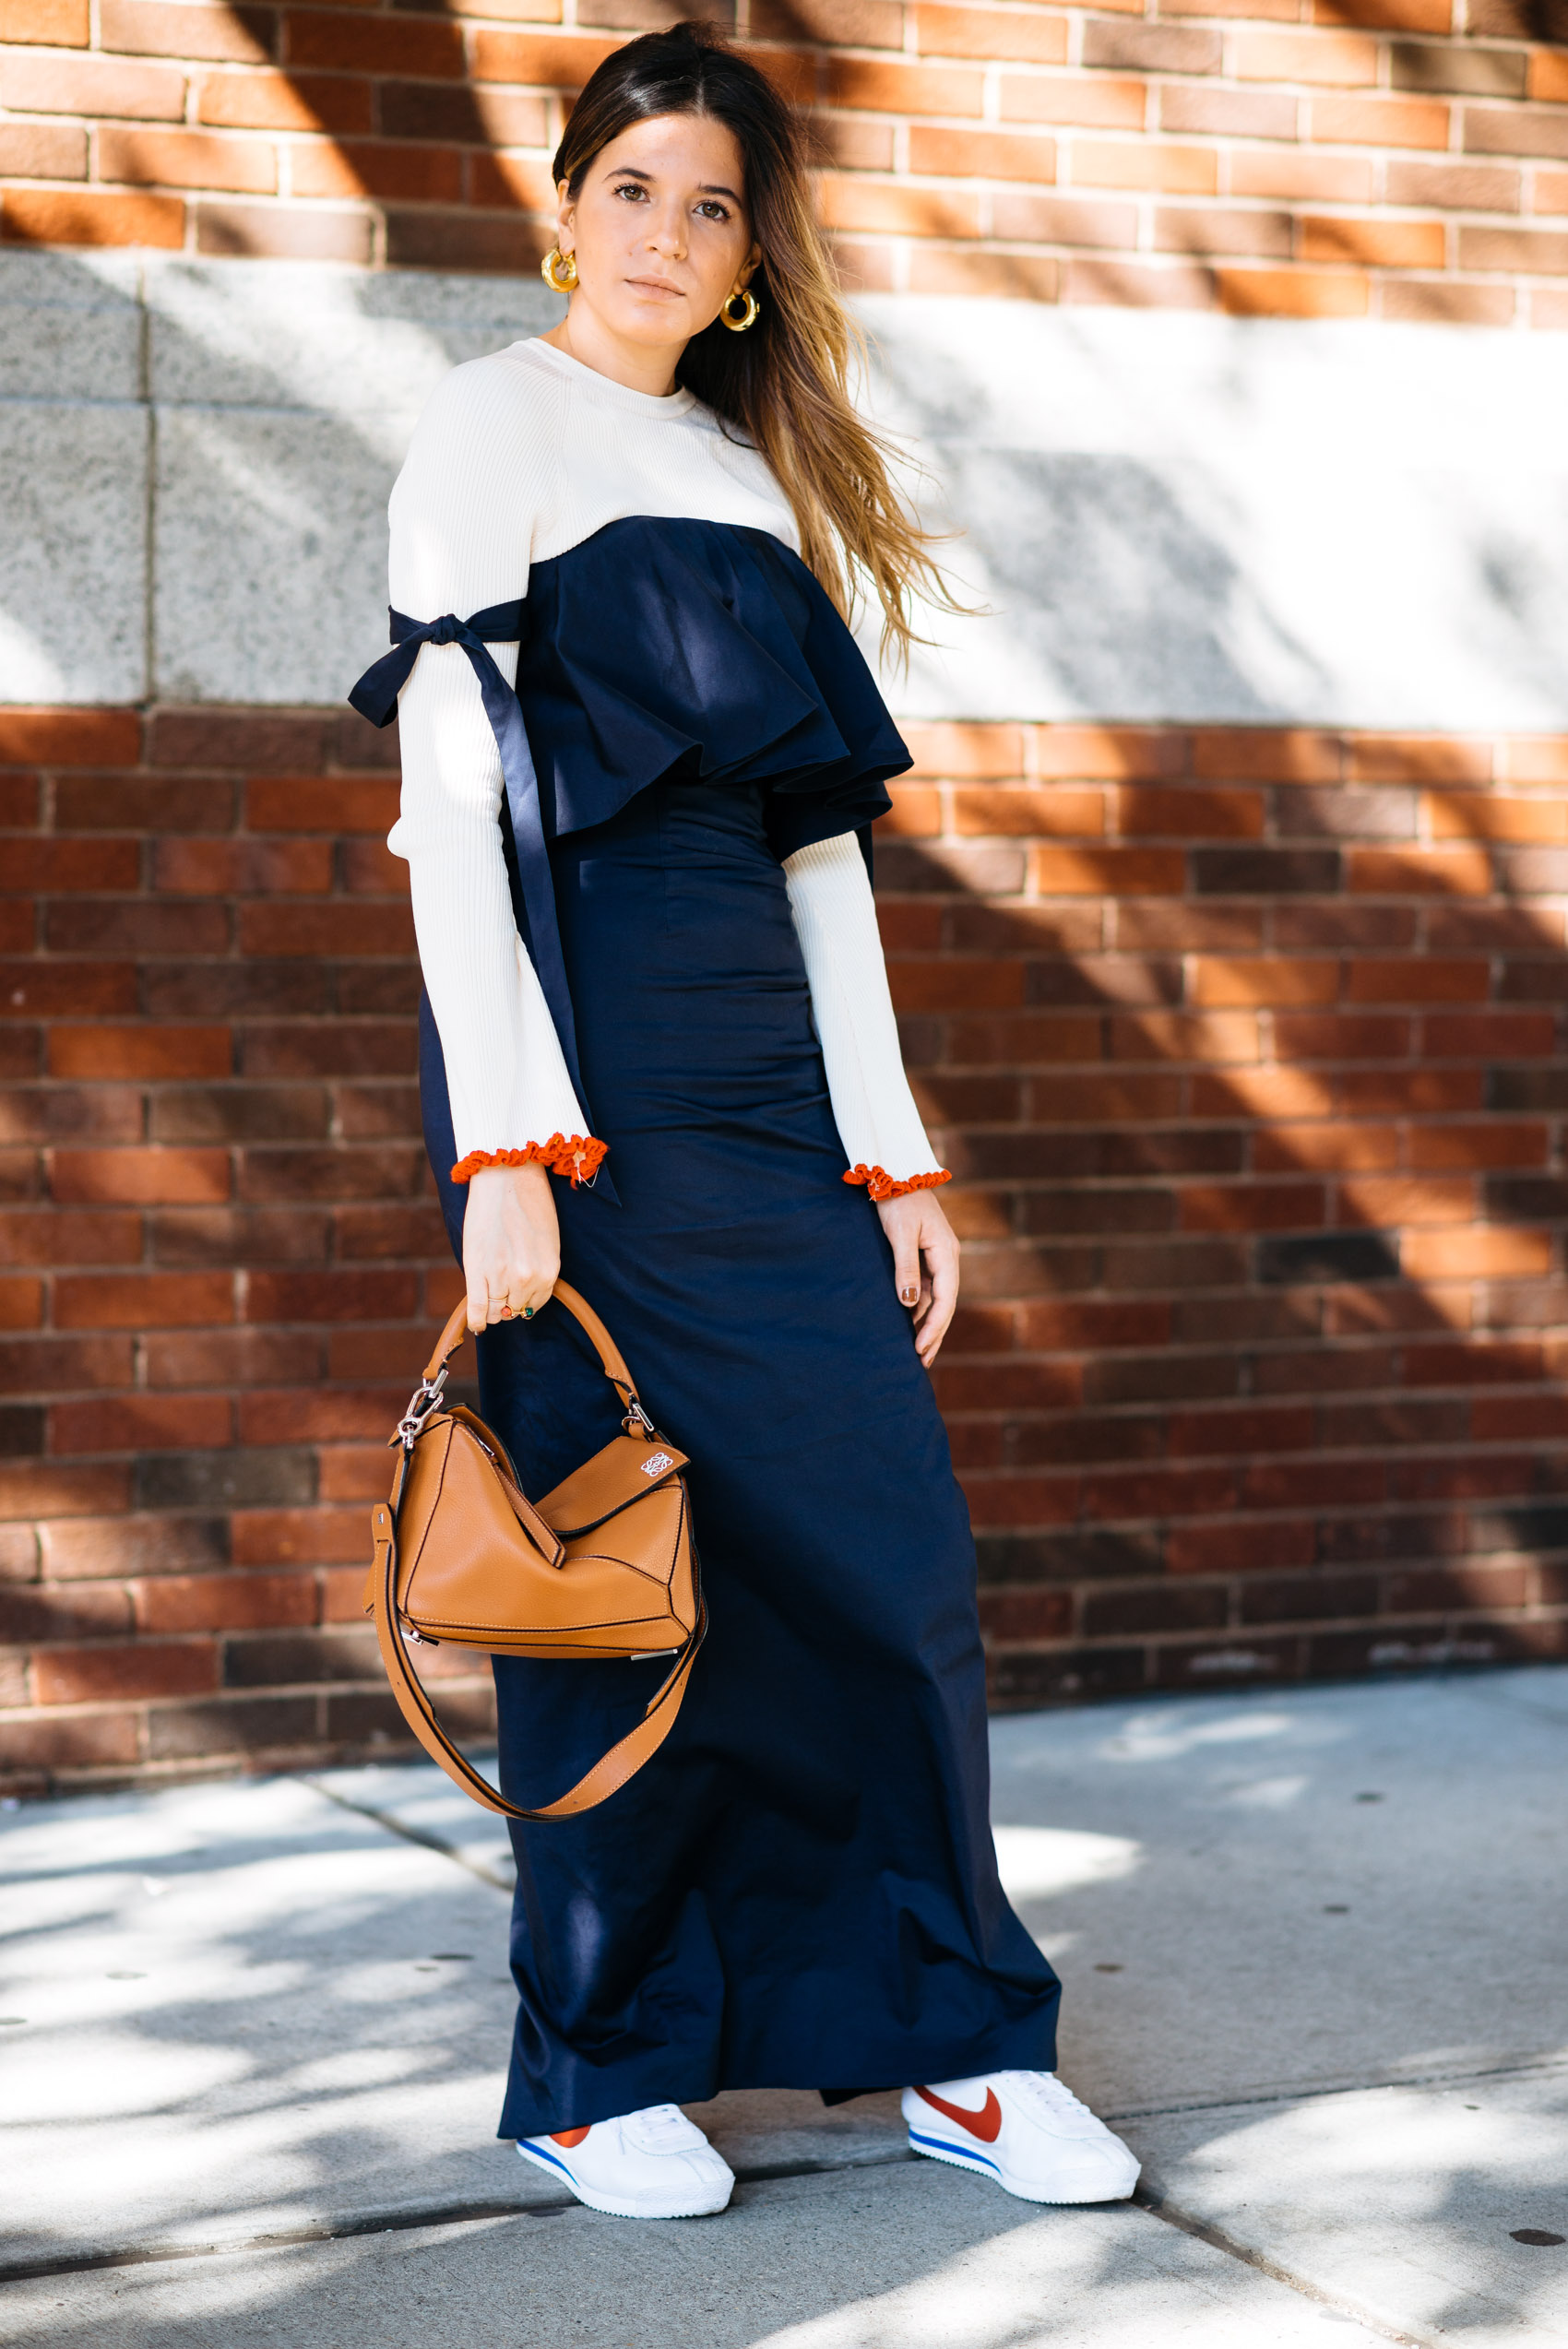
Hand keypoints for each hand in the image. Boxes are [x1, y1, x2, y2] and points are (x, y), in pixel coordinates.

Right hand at [462, 1162, 559, 1333]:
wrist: (506, 1177)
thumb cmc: (528, 1203)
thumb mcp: (546, 1241)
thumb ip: (538, 1269)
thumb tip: (524, 1295)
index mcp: (549, 1270)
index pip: (537, 1303)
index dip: (526, 1300)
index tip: (518, 1296)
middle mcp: (528, 1277)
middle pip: (516, 1309)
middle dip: (510, 1303)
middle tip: (501, 1289)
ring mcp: (502, 1275)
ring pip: (497, 1310)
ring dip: (493, 1307)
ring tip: (488, 1294)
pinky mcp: (478, 1269)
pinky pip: (477, 1309)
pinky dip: (477, 1321)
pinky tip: (478, 1325)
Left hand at [876, 1189, 959, 1368]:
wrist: (895, 1171)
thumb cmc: (897, 1199)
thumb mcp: (899, 1233)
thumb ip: (905, 1268)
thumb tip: (910, 1304)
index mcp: (946, 1253)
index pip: (945, 1300)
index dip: (933, 1327)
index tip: (919, 1349)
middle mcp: (946, 1257)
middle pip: (944, 1304)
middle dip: (934, 1333)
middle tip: (921, 1362)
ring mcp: (937, 1256)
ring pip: (936, 1298)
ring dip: (927, 1323)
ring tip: (916, 1350)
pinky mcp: (925, 1253)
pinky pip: (927, 1287)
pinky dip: (920, 1307)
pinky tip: (909, 1322)